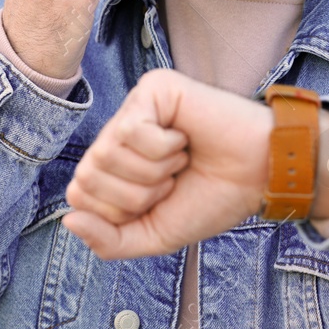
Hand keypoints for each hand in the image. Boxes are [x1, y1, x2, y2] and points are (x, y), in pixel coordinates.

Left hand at [63, 69, 272, 258]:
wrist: (261, 177)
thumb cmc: (211, 198)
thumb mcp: (154, 234)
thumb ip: (109, 240)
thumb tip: (68, 220)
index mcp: (114, 166)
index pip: (78, 195)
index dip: (117, 211)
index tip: (158, 201)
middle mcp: (116, 133)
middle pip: (87, 175)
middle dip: (135, 194)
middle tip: (172, 180)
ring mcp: (133, 108)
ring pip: (107, 153)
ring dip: (154, 171)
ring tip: (181, 159)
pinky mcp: (152, 88)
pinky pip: (132, 130)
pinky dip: (163, 147)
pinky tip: (185, 137)